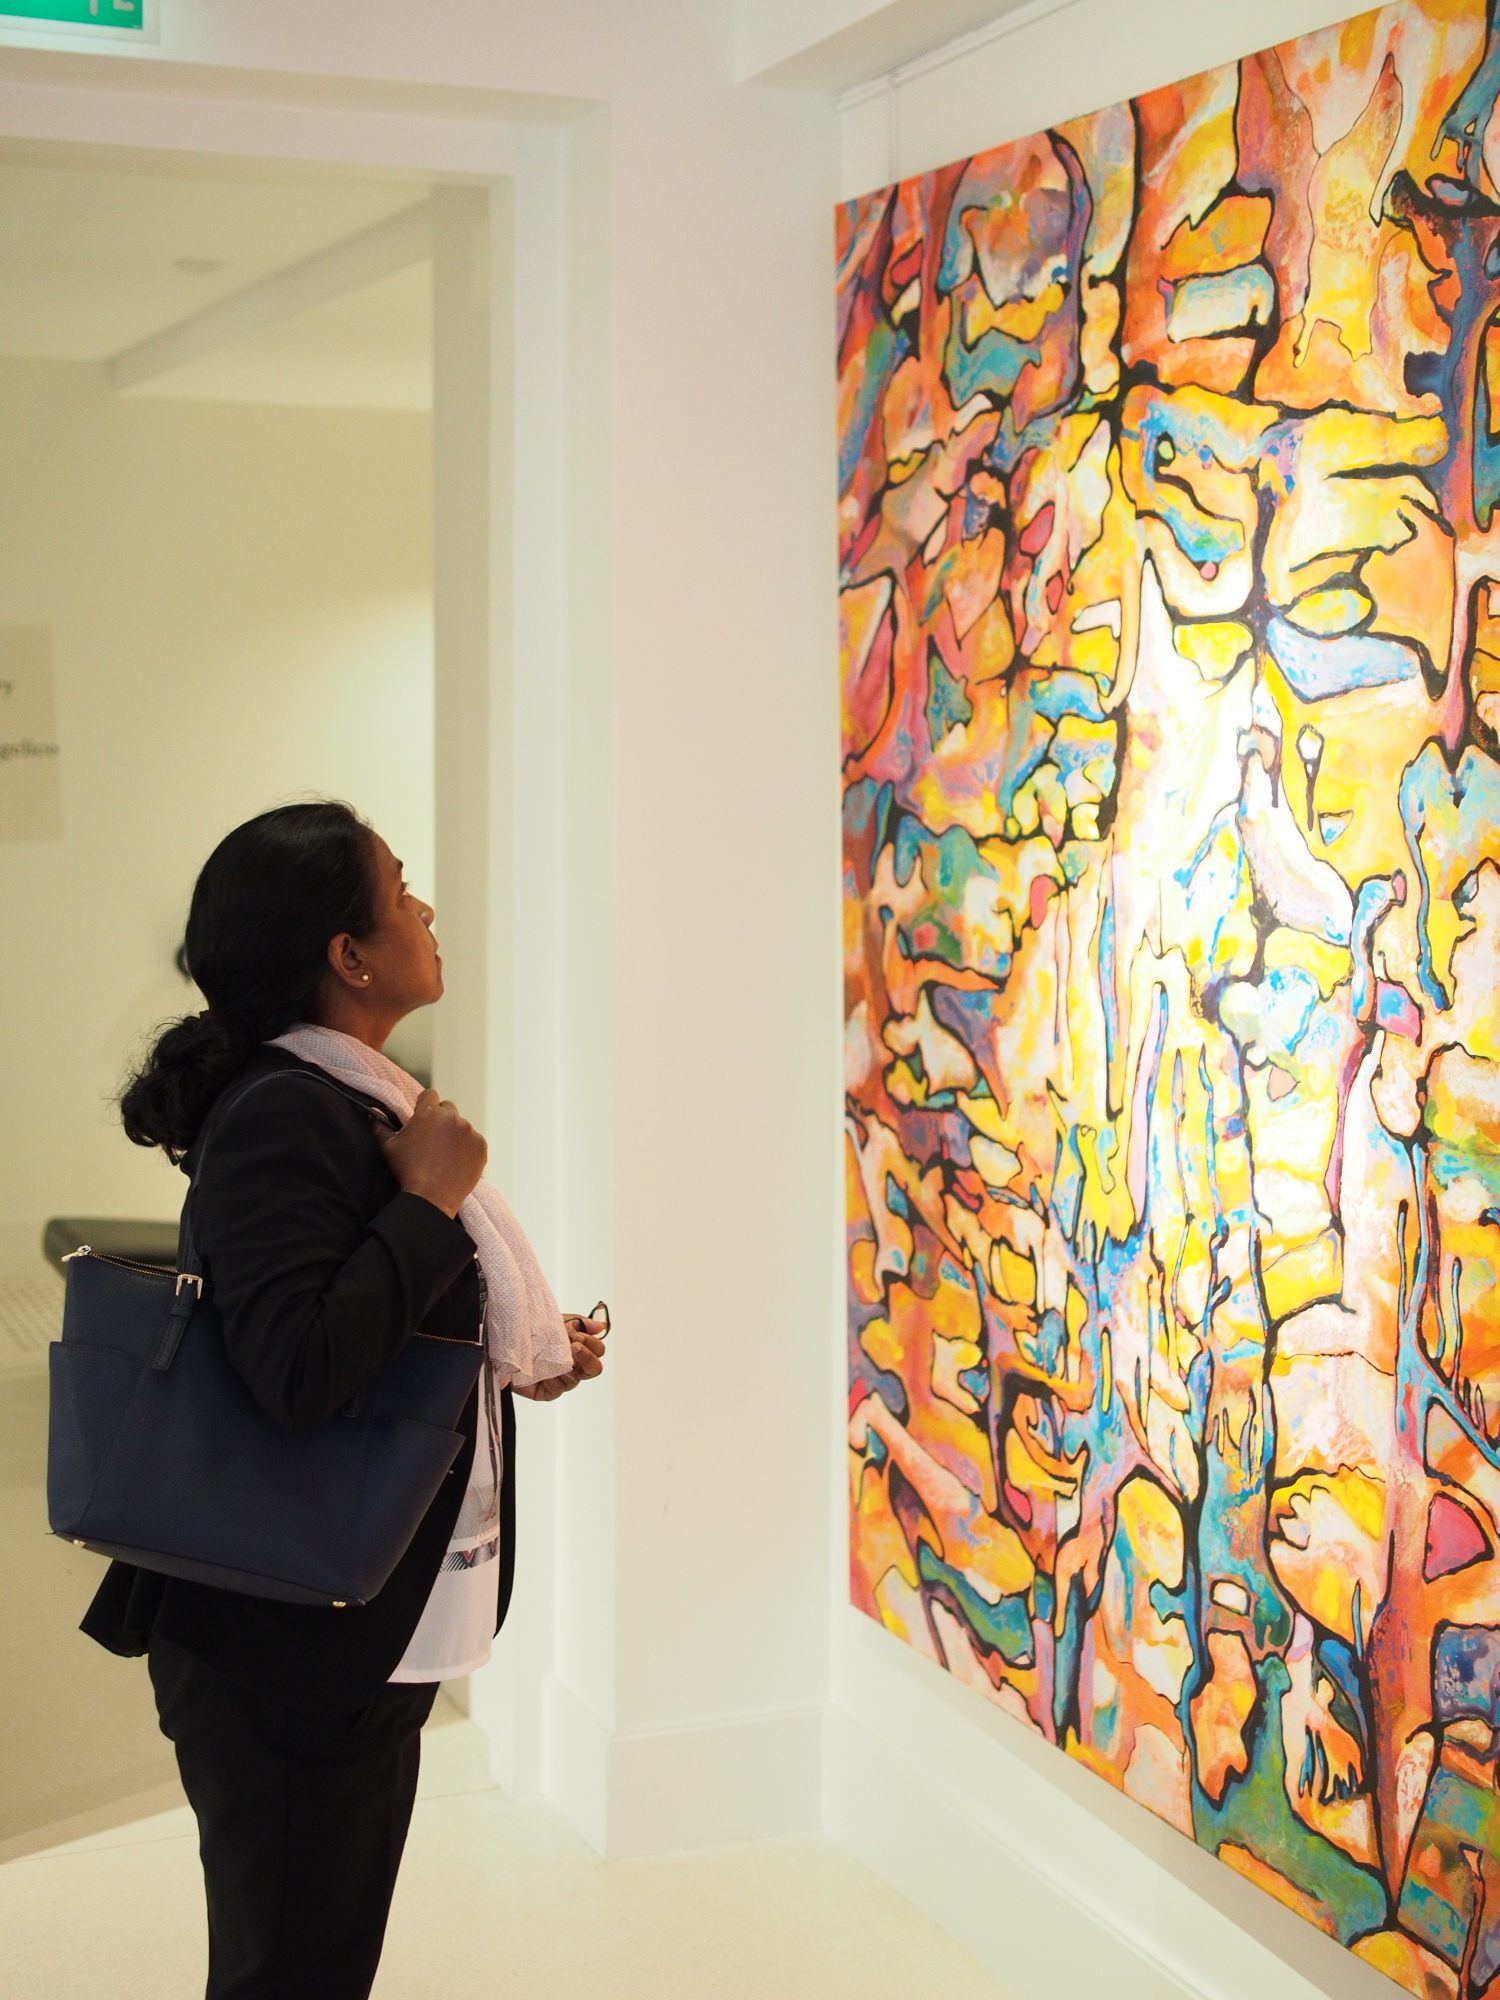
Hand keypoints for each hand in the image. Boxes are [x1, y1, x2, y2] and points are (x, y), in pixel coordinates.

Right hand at [377, 1089, 486, 1218]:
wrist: (431, 1198)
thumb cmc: (408, 1171)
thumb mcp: (389, 1147)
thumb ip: (380, 1126)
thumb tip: (373, 1114)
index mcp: (429, 1113)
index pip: (430, 1094)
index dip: (425, 1104)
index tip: (423, 1117)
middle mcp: (452, 1117)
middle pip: (448, 1109)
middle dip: (441, 1119)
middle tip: (433, 1139)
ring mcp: (469, 1132)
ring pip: (462, 1126)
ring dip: (455, 1135)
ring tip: (444, 1156)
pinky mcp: (481, 1146)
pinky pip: (475, 1142)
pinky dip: (468, 1149)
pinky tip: (456, 1163)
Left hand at [514, 1316, 607, 1400]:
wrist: (505, 1344)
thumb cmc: (532, 1331)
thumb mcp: (556, 1321)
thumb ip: (580, 1322)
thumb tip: (602, 1327)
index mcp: (579, 1350)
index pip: (598, 1350)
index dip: (592, 1344)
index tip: (577, 1334)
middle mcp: (574, 1367)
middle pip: (595, 1369)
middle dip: (587, 1357)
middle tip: (573, 1346)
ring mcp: (562, 1381)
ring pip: (575, 1379)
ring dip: (562, 1365)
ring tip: (547, 1354)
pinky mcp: (549, 1393)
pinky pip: (558, 1389)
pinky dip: (551, 1378)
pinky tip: (541, 1370)